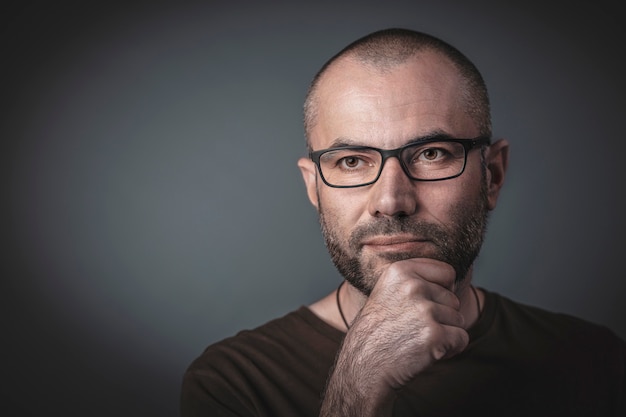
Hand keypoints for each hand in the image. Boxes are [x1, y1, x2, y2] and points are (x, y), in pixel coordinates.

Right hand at [320, 258, 468, 415]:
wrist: (364, 364)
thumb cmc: (378, 330)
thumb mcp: (388, 291)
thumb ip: (415, 280)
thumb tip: (452, 280)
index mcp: (401, 271)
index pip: (447, 272)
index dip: (442, 291)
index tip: (424, 305)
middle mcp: (413, 286)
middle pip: (454, 299)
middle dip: (442, 317)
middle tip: (415, 329)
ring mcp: (424, 310)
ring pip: (458, 319)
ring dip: (445, 334)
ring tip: (418, 340)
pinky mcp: (434, 335)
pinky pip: (461, 338)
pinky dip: (450, 349)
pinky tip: (428, 353)